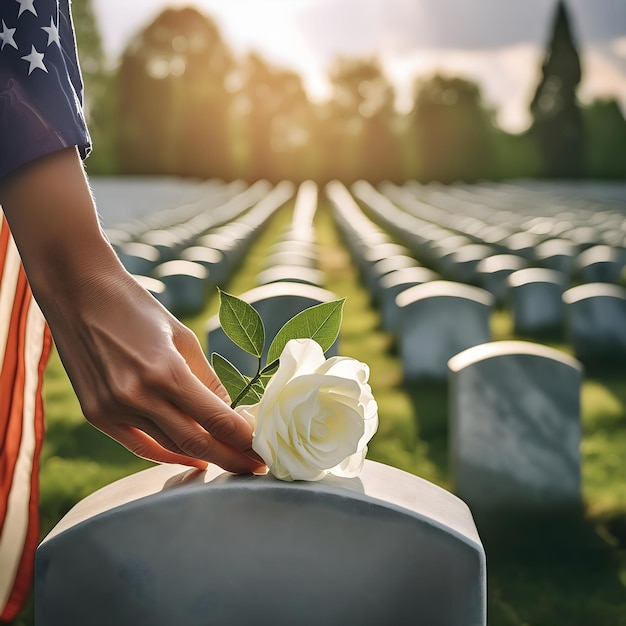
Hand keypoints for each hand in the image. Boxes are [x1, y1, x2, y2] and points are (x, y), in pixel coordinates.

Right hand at [0, 147, 265, 473]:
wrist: (79, 293)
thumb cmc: (138, 309)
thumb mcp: (182, 338)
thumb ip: (207, 380)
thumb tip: (232, 413)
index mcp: (166, 371)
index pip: (216, 419)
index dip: (243, 440)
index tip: (262, 450)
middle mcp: (138, 396)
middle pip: (195, 443)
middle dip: (230, 457)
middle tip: (253, 468)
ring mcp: (113, 408)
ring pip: (168, 448)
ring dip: (200, 457)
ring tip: (226, 460)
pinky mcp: (96, 414)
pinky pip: (138, 445)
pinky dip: (166, 455)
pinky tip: (189, 457)